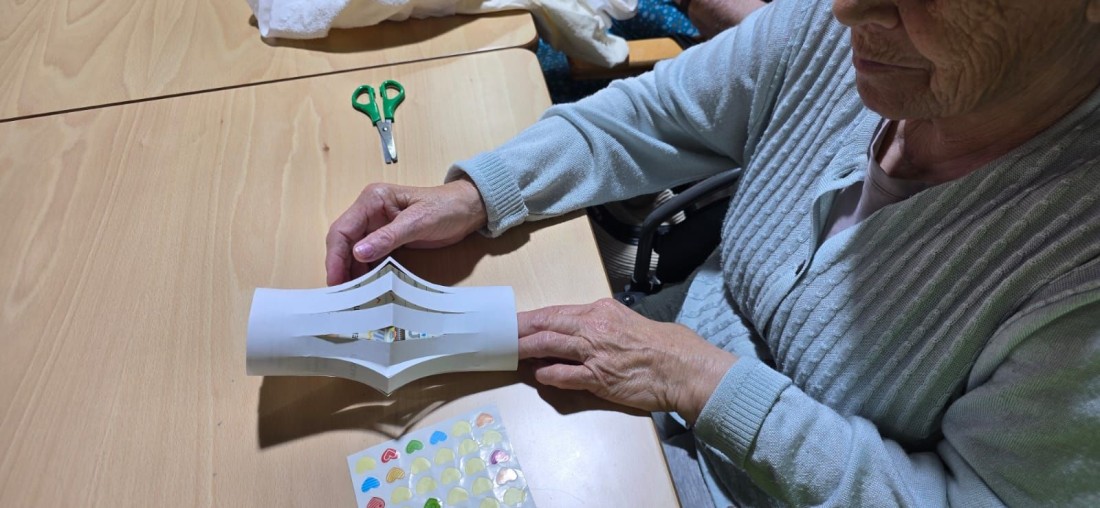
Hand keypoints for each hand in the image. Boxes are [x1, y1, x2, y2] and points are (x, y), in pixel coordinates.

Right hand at [325, 178, 486, 284]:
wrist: (468, 209)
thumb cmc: (446, 207)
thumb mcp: (418, 222)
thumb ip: (388, 237)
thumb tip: (358, 253)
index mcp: (372, 200)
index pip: (343, 229)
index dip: (335, 256)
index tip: (335, 280)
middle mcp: (369, 212)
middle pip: (344, 243)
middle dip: (340, 268)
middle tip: (341, 295)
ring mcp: (377, 226)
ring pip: (354, 253)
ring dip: (352, 273)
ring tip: (352, 298)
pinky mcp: (387, 239)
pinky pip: (370, 258)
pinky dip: (366, 272)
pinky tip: (367, 288)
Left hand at [518, 298, 737, 422]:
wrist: (682, 367)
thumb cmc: (662, 345)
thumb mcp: (628, 321)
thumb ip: (602, 324)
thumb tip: (580, 331)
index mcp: (601, 311)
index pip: (557, 311)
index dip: (532, 318)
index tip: (515, 321)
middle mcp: (593, 328)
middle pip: (546, 324)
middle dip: (521, 330)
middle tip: (502, 335)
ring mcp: (594, 353)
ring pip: (549, 346)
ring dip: (527, 350)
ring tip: (511, 353)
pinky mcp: (598, 378)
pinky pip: (564, 375)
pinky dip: (547, 375)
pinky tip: (538, 375)